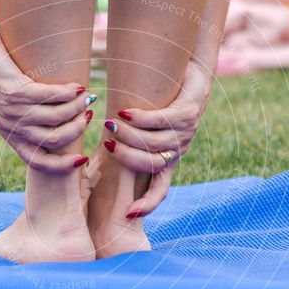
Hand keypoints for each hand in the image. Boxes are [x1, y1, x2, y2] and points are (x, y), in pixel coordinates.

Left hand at [0, 28, 93, 172]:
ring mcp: (13, 110)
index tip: (82, 158)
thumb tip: (66, 121)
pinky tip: (78, 86)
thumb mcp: (10, 107)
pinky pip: (52, 97)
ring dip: (77, 107)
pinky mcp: (16, 91)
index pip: (37, 162)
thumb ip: (30, 118)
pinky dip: (69, 92)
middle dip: (77, 130)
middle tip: (88, 116)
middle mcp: (11, 127)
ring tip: (86, 97)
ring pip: (56, 117)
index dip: (62, 165)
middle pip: (54, 140)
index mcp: (10, 136)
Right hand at [103, 58, 213, 216]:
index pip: (160, 190)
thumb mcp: (145, 130)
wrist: (194, 74)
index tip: (129, 214)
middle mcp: (178, 150)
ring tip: (111, 124)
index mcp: (168, 160)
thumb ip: (127, 144)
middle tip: (108, 144)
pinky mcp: (187, 113)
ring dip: (129, 135)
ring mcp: (185, 132)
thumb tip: (95, 159)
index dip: (147, 204)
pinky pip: (160, 121)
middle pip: (151, 164)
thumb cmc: (162, 103)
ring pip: (153, 142)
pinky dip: (139, 119)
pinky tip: (124, 113)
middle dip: (127, 157)